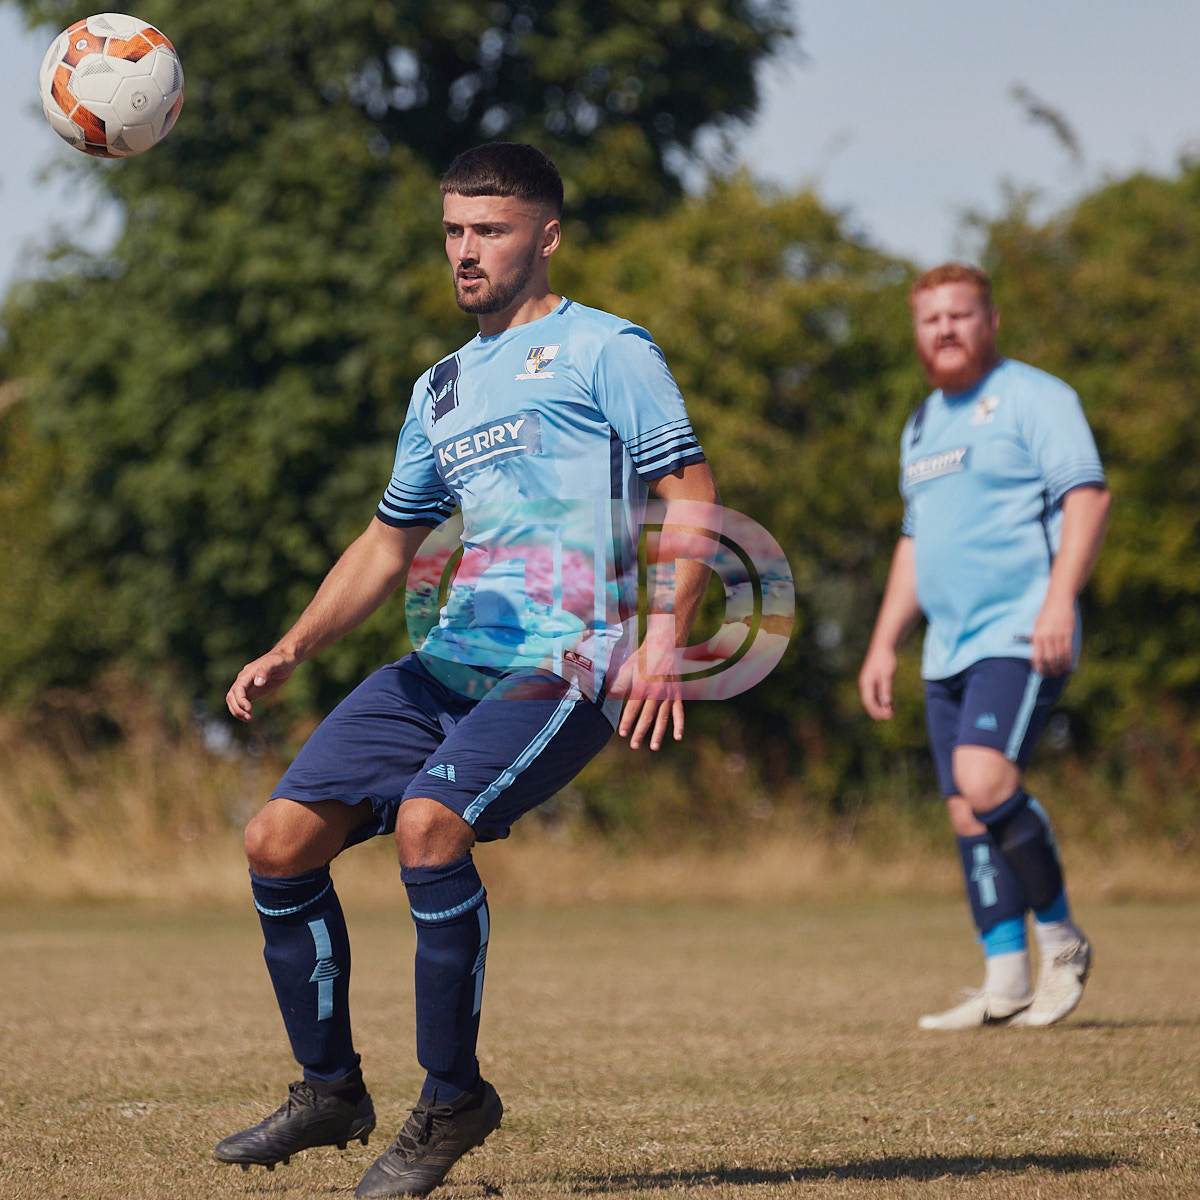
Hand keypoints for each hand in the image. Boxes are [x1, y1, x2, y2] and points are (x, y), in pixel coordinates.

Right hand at [226, 649, 297, 721]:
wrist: (285, 659)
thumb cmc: (281, 660)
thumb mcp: (275, 664)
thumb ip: (265, 671)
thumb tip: (257, 682)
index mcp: (247, 674)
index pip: (237, 689)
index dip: (240, 700)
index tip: (249, 709)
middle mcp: (243, 680)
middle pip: (232, 696)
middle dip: (237, 708)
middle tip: (249, 718)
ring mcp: (247, 686)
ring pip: (234, 700)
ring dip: (238, 711)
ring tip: (249, 719)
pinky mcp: (252, 691)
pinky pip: (241, 702)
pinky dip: (242, 710)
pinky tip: (250, 717)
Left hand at [610, 619, 683, 750]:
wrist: (665, 646)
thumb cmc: (642, 657)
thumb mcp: (627, 668)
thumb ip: (618, 684)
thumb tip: (606, 697)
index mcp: (641, 686)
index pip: (632, 708)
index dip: (627, 721)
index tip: (623, 733)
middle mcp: (656, 692)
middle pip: (647, 716)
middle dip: (640, 732)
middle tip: (634, 745)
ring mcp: (668, 694)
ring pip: (663, 717)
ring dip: (658, 733)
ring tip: (654, 747)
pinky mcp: (677, 694)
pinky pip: (679, 712)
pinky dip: (679, 725)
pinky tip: (677, 737)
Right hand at [858, 644, 897, 719]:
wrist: (883, 646)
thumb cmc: (885, 659)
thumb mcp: (887, 675)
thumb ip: (885, 689)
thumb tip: (885, 704)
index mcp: (866, 683)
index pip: (869, 702)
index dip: (877, 711)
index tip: (888, 716)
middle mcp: (865, 684)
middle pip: (869, 702)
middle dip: (879, 711)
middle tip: (891, 716)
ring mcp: (868, 683)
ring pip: (872, 700)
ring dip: (881, 707)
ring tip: (892, 712)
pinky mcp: (873, 681)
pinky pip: (875, 695)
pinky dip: (882, 701)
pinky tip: (891, 704)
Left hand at [1031, 595, 1074, 675]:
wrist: (1059, 600)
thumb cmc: (1046, 613)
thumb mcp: (1037, 625)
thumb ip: (1036, 638)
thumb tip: (1036, 653)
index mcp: (1037, 636)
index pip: (1037, 657)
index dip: (1039, 667)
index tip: (1041, 673)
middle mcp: (1047, 637)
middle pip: (1049, 660)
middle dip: (1050, 670)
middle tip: (1052, 675)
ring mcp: (1059, 636)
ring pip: (1060, 657)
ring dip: (1061, 667)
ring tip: (1060, 672)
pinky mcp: (1069, 634)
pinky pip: (1069, 651)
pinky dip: (1069, 660)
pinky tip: (1068, 665)